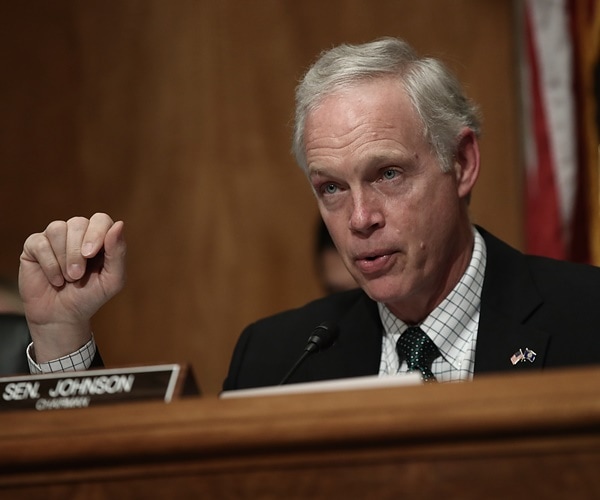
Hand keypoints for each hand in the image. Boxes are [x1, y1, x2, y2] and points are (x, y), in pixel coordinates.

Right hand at [19, 213, 125, 361]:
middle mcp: (78, 232)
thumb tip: (119, 224)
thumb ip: (118, 253)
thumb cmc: (89, 296)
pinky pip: (40, 242)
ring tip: (68, 278)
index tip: (90, 255)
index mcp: (100, 238)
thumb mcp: (112, 280)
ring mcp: (55, 237)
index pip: (101, 219)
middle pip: (78, 223)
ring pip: (57, 229)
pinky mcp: (34, 245)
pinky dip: (49, 264)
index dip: (96, 233)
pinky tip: (54, 279)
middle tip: (77, 275)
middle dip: (77, 252)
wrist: (62, 316)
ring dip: (63, 258)